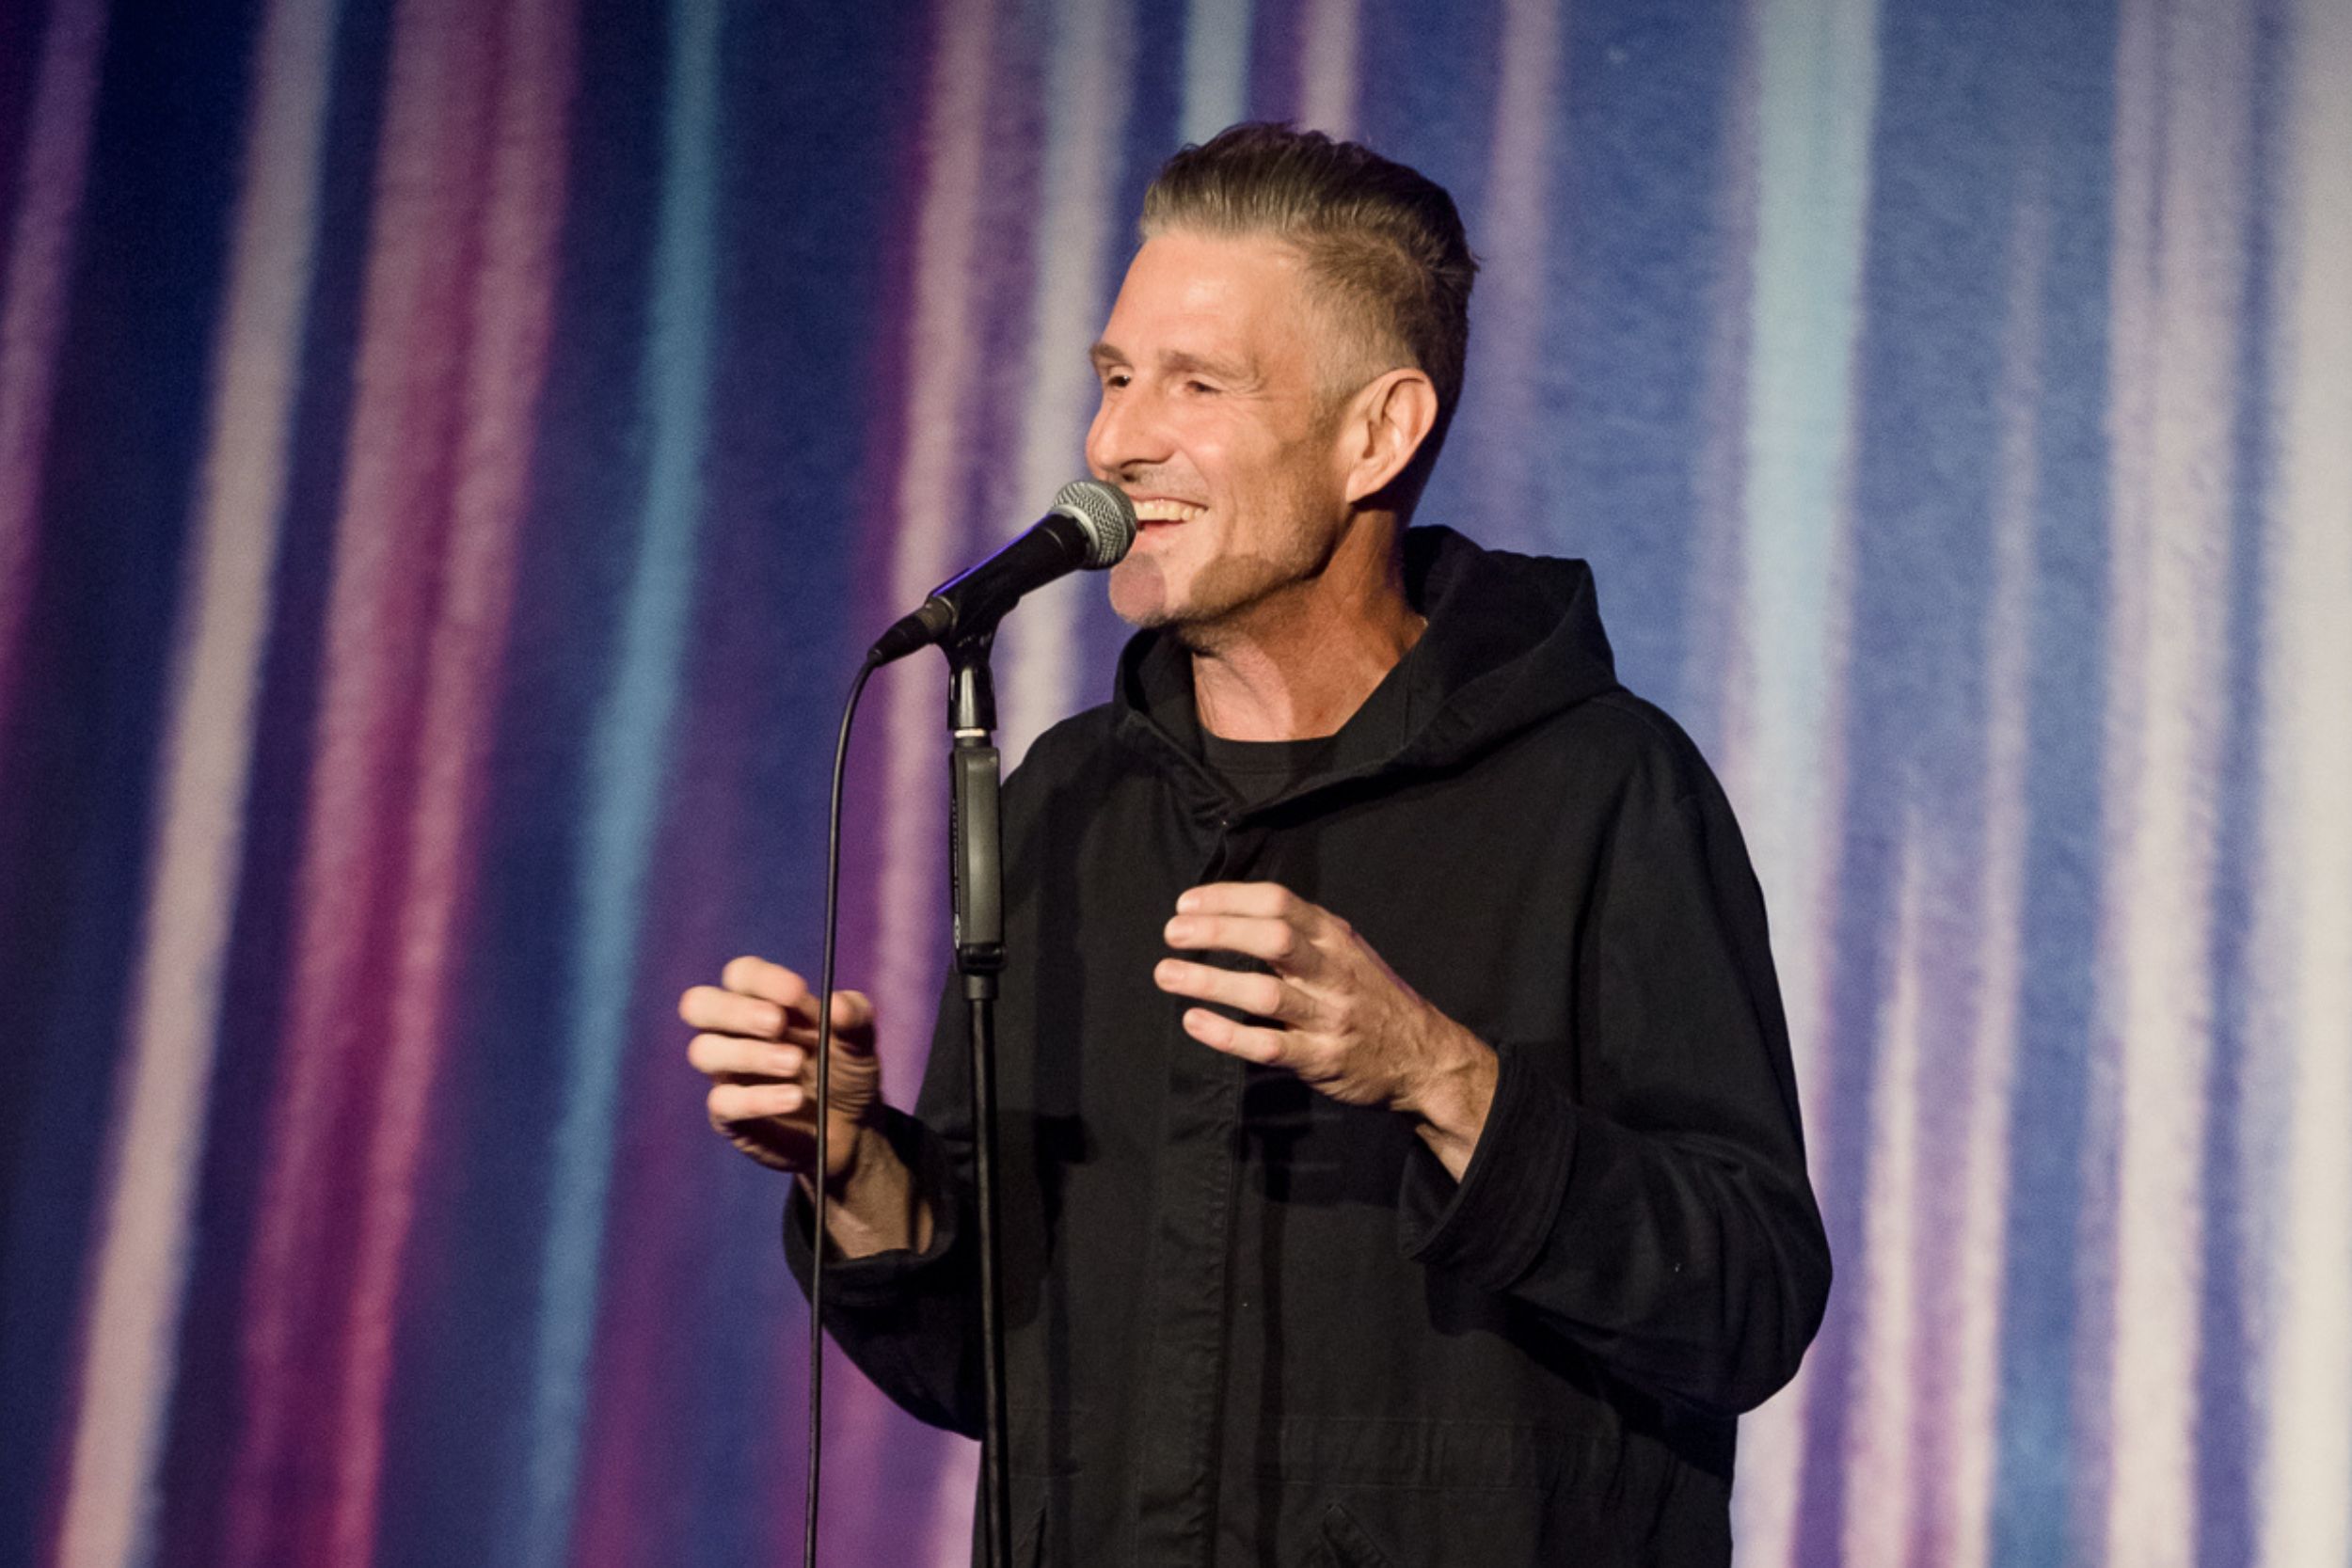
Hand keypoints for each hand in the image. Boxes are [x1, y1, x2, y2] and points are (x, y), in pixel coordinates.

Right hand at [681, 956, 880, 1181]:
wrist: (851, 1127)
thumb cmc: (845, 1069)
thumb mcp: (860, 1039)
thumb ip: (853, 1016)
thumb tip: (837, 1005)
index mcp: (762, 1001)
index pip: (741, 974)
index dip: (763, 979)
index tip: (797, 993)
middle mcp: (734, 1032)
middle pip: (699, 1005)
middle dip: (736, 1011)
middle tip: (778, 1023)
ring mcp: (726, 1073)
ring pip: (704, 1051)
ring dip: (749, 1054)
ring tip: (795, 1063)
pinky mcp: (728, 1115)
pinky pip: (722, 1101)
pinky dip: (757, 1099)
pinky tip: (793, 1099)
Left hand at [1151, 882, 1497, 1175]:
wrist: (1424, 1057)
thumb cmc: (1370, 997)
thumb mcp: (1346, 950)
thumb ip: (1300, 932)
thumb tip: (1229, 911)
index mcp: (1336, 937)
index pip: (1279, 902)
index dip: (1228, 898)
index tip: (1186, 903)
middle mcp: (1333, 972)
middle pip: (1272, 940)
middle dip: (1217, 932)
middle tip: (1172, 933)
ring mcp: (1329, 1017)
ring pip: (1265, 995)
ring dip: (1210, 982)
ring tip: (1167, 974)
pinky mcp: (1322, 1059)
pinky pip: (1268, 1047)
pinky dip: (1227, 1034)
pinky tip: (1194, 1022)